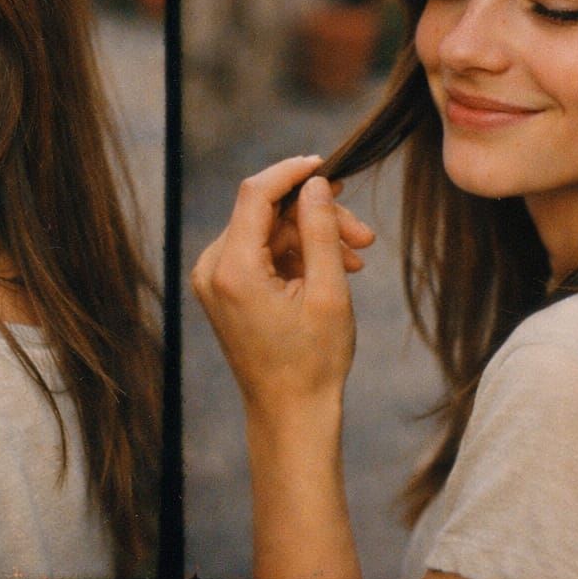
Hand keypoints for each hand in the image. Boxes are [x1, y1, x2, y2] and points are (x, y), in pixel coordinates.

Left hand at [191, 156, 374, 422]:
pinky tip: (334, 268)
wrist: (291, 414)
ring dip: (312, 238)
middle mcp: (212, 268)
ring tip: (357, 257)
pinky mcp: (225, 289)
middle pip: (266, 214)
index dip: (291, 172)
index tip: (328, 165)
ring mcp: (215, 280)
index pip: (255, 194)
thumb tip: (314, 183)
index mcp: (232, 269)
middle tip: (364, 233)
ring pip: (269, 233)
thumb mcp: (328, 290)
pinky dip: (297, 255)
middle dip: (316, 217)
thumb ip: (320, 230)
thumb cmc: (313, 361)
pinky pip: (262, 253)